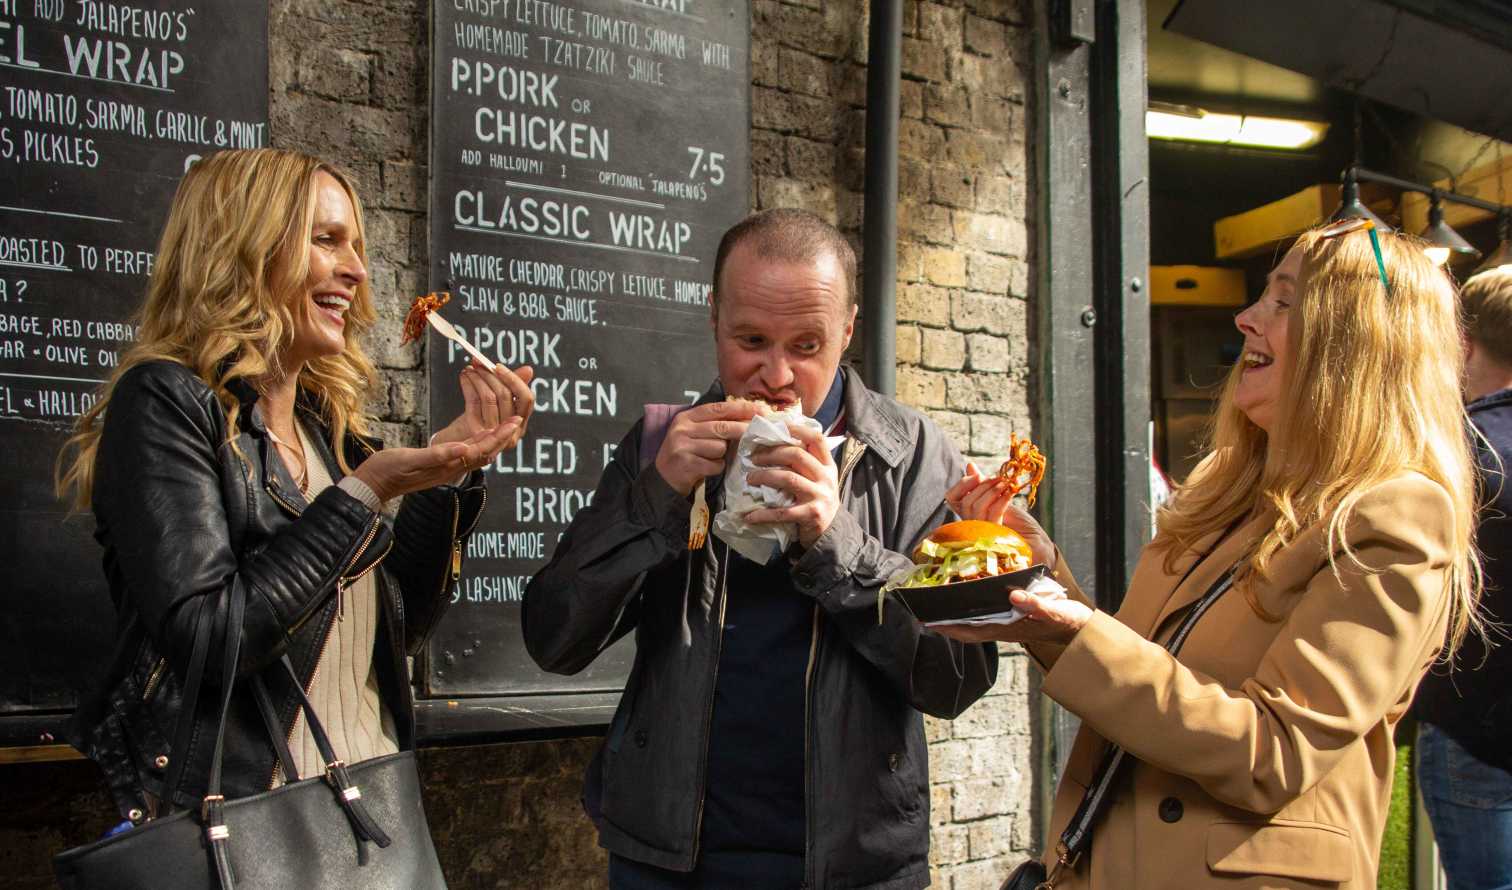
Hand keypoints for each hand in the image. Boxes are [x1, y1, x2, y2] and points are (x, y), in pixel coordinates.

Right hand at [353, 422, 516, 501]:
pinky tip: (477, 433)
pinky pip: (462, 451)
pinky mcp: (436, 464)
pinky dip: (474, 439)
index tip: (513, 422)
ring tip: (504, 423)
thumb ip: (437, 456)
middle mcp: (450, 468)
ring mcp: (444, 467)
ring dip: (491, 437)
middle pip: (483, 451)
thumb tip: (463, 449)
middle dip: (501, 435)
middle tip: (518, 418)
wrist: (372, 485)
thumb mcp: (411, 460)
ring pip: (475, 451)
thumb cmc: (388, 472)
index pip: (480, 450)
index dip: (498, 436)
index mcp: (446, 467)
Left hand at [432, 360, 534, 454]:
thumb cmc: (477, 423)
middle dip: (491, 374)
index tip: (498, 366)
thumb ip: (512, 389)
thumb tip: (529, 369)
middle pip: (506, 396)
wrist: (453, 449)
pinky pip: (473, 403)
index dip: (514, 380)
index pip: (527, 399)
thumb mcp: (496, 406)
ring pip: (489, 397)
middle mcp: (510, 433)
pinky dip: (468, 386)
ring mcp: (493, 435)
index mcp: (519, 425)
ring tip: (469, 369)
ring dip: (478, 378)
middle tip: (478, 362)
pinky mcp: (475, 433)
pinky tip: (464, 377)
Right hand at [653, 400, 761, 496]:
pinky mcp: (687, 464)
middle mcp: (683, 429)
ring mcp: (683, 446)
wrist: (663, 478)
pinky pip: (715, 464)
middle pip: (721, 427)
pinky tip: (707, 468)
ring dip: (722, 455)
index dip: (740, 409)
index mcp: (686, 417)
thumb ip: (714, 424)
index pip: (717, 408)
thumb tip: (747, 418)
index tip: (760, 410)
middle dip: (742, 430)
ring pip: (719, 448)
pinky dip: (716, 468)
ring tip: (711, 458)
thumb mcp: (694, 433)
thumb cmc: (686, 453)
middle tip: (757, 433)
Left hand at [744, 421, 839, 549]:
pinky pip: (782, 512)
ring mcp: (820, 496)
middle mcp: (826, 478)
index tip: (777, 426)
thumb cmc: (817, 499)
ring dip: (764, 476)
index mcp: (827, 465)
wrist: (829, 531)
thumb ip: (805, 461)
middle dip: (770, 454)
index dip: (797, 430)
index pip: (816, 439)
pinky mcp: (811, 515)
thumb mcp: (818, 478)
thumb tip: (774, 441)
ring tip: (749, 479)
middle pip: (796, 456)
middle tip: (753, 458)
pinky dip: (763, 514)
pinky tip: (749, 516)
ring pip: (788, 479)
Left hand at [931, 587, 1093, 645]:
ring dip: (955, 612)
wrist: (1081, 627)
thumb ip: (1036, 605)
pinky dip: (971, 604)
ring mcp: (1005, 623)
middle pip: (965, 627)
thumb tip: (1014, 597)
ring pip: (972, 620)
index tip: (926, 620)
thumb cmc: (1067, 620)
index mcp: (1007, 629)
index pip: (969, 631)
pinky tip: (965, 592)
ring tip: (936, 597)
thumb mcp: (1054, 611)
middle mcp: (1001, 627)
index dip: (947, 627)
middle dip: (943, 620)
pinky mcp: (1012, 615)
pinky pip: (984, 612)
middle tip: (921, 606)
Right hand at [945, 462, 1056, 566]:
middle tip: (1000, 478)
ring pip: (975, 507)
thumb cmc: (1020, 524)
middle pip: (966, 501)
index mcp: (970, 515)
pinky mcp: (994, 537)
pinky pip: (992, 513)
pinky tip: (1010, 493)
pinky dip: (1002, 499)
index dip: (962, 485)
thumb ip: (984, 486)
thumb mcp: (1000, 499)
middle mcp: (971, 526)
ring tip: (1006, 484)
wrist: (1037, 542)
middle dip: (983, 485)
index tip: (978, 475)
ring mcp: (981, 533)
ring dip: (992, 491)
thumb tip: (970, 466)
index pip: (951, 498)